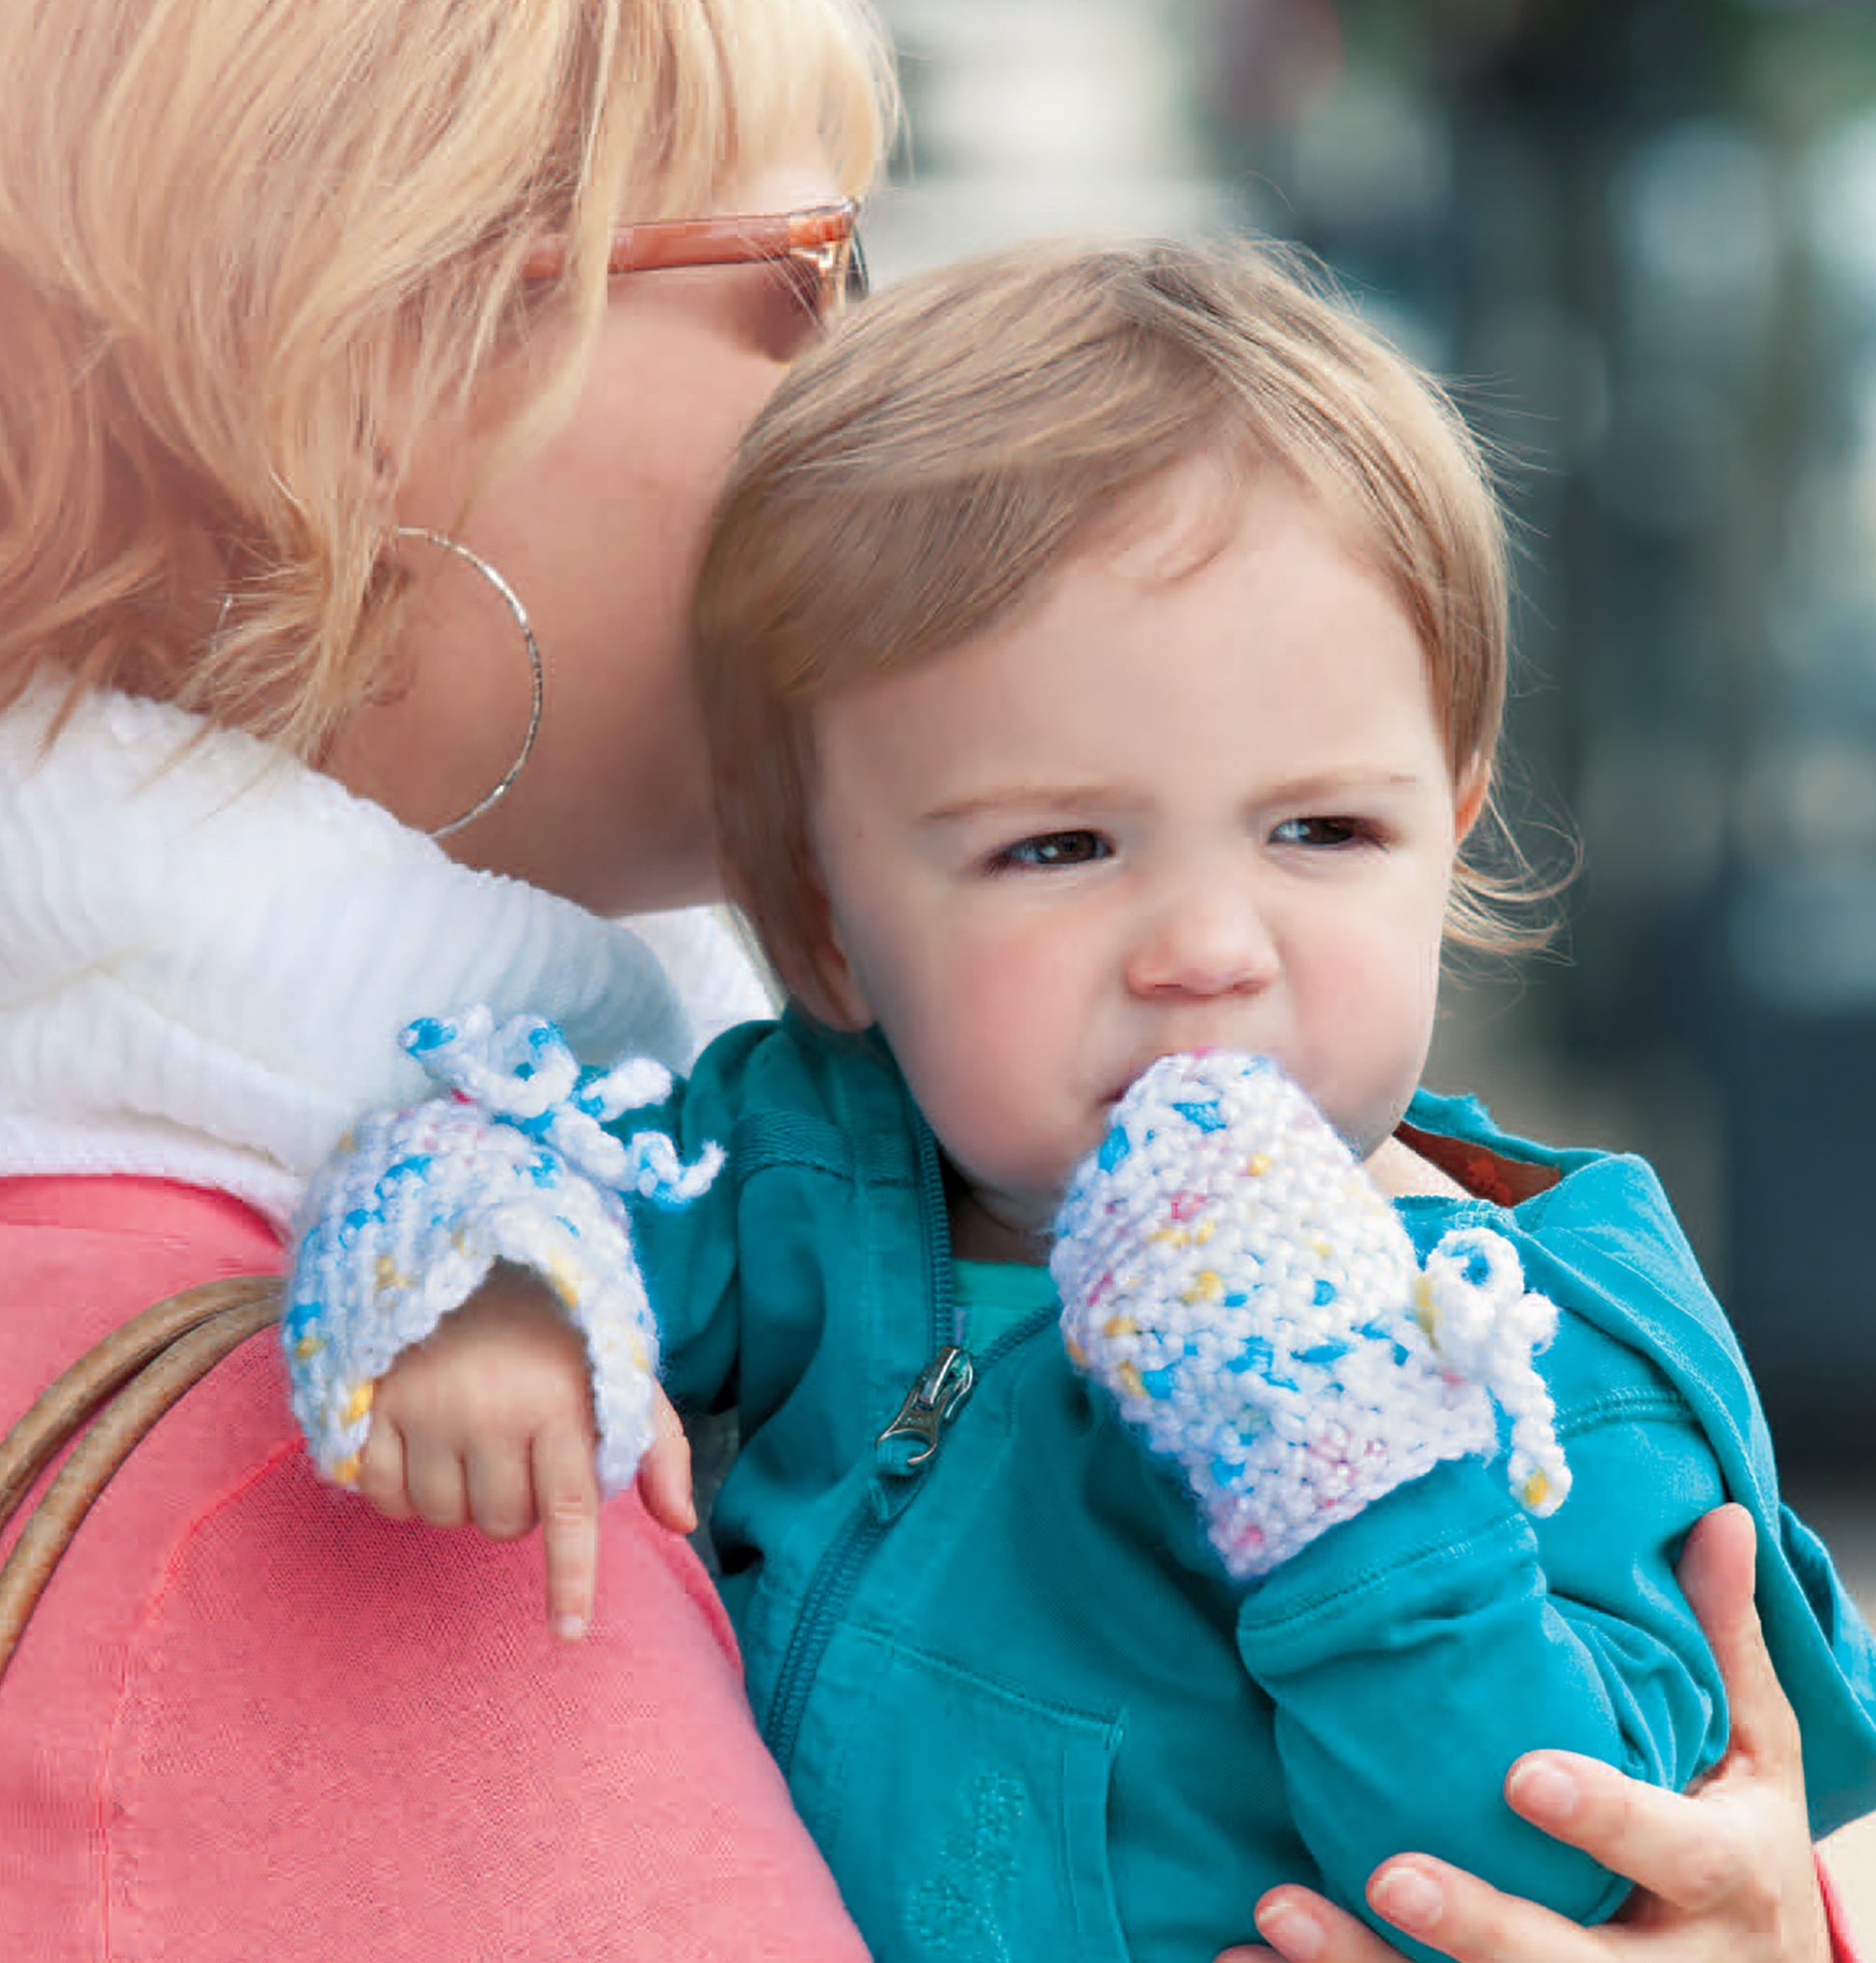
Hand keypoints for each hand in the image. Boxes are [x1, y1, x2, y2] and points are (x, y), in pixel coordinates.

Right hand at [356, 1262, 695, 1640]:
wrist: (470, 1260)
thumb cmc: (557, 1333)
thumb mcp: (623, 1374)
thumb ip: (659, 1448)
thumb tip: (682, 1523)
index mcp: (560, 1402)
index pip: (569, 1511)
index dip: (570, 1578)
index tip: (570, 1633)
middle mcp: (493, 1409)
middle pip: (502, 1524)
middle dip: (516, 1505)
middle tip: (518, 1450)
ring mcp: (428, 1408)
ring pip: (444, 1517)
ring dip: (460, 1498)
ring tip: (473, 1437)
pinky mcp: (373, 1405)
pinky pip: (383, 1496)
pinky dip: (402, 1491)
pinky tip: (422, 1448)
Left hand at [1213, 1504, 1829, 1962]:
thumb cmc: (1741, 1844)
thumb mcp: (1757, 1753)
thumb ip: (1723, 1643)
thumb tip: (1720, 1515)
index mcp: (1722, 1882)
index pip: (1671, 1854)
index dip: (1605, 1820)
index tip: (1522, 1776)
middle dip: (1483, 1929)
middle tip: (1390, 1875)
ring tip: (1277, 1908)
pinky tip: (1249, 1960)